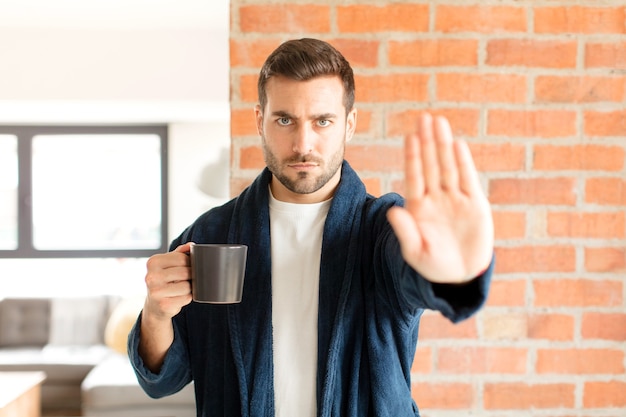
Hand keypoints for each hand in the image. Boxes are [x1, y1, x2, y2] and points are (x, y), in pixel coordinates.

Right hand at [143, 242, 193, 321]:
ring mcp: (156, 292)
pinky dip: (187, 297)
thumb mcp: (168, 265)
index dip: (189, 263)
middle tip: (185, 279)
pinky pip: (186, 298)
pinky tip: (178, 297)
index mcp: (153, 262)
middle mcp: (151, 276)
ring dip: (189, 287)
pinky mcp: (164, 305)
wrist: (154, 305)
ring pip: (187, 286)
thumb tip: (191, 245)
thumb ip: (179, 253)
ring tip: (181, 288)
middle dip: (190, 276)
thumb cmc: (164, 281)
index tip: (186, 267)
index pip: (182, 258)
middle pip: (185, 272)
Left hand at [387, 113, 493, 282]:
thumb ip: (405, 231)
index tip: (410, 137)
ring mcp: (456, 199)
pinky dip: (463, 163)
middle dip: (427, 141)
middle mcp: (436, 198)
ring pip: (448, 166)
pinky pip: (468, 180)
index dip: (412, 156)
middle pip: (430, 164)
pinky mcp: (475, 205)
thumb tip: (392, 211)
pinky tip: (457, 145)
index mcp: (418, 207)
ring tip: (439, 122)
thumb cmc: (433, 265)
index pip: (414, 176)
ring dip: (443, 145)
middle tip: (424, 117)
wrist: (460, 276)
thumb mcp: (415, 252)